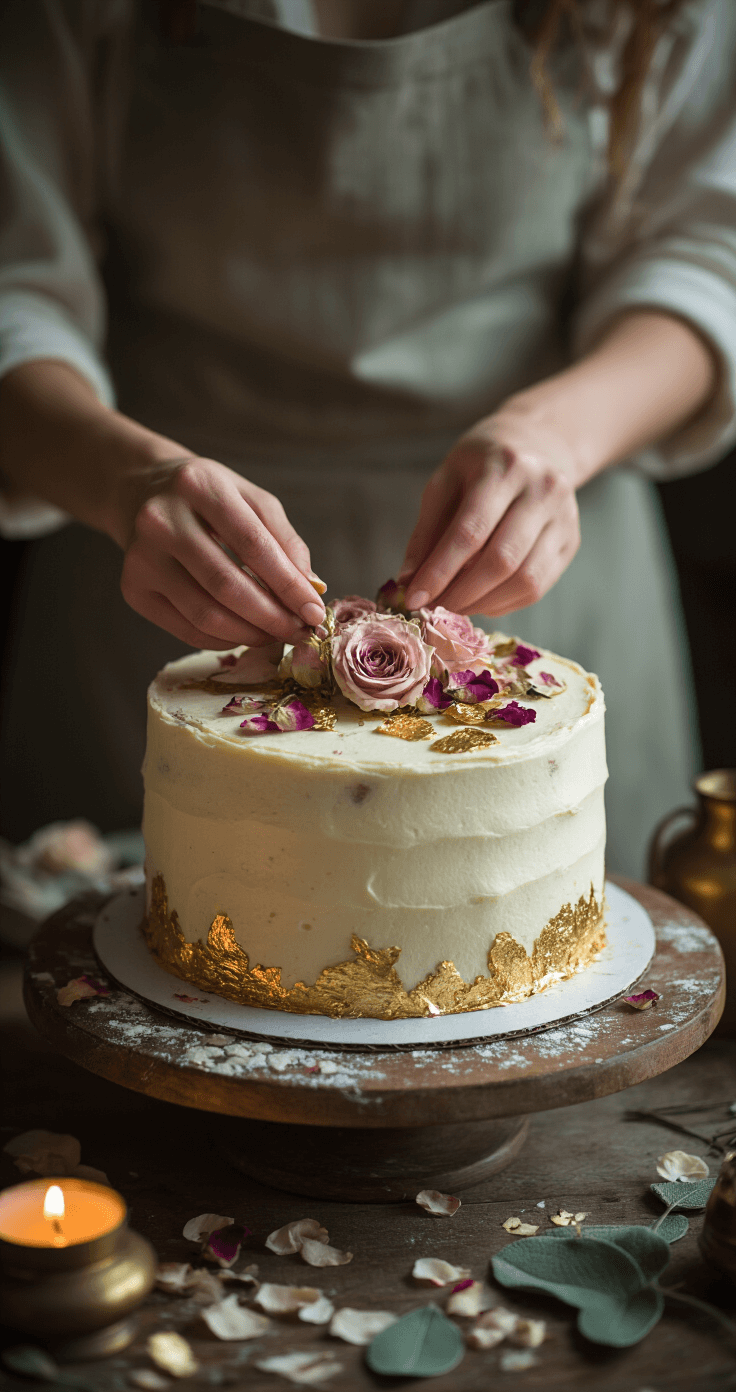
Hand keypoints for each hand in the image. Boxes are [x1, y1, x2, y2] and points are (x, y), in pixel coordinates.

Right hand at [120, 457, 324, 648]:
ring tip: (276, 635)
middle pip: (226, 585)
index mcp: (199, 486)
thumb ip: (285, 540)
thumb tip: (311, 590)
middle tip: (300, 632)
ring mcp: (141, 557)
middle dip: (272, 617)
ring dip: (250, 634)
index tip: (315, 611)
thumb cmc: (207, 499)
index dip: (289, 585)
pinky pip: (185, 629)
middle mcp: (161, 520)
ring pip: (205, 614)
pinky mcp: (132, 588)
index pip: (253, 545)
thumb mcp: (251, 500)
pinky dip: (223, 639)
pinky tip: (245, 634)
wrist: (141, 493)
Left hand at [400, 405, 581, 617]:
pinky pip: (538, 587)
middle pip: (501, 560)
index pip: (470, 531)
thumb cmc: (479, 467)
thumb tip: (409, 582)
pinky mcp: (571, 542)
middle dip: (462, 593)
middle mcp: (543, 490)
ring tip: (456, 605)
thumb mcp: (445, 483)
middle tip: (435, 608)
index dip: (440, 571)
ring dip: (483, 603)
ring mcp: (564, 517)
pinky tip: (481, 600)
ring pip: (525, 579)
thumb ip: (426, 532)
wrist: (535, 446)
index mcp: (504, 468)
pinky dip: (504, 602)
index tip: (415, 598)